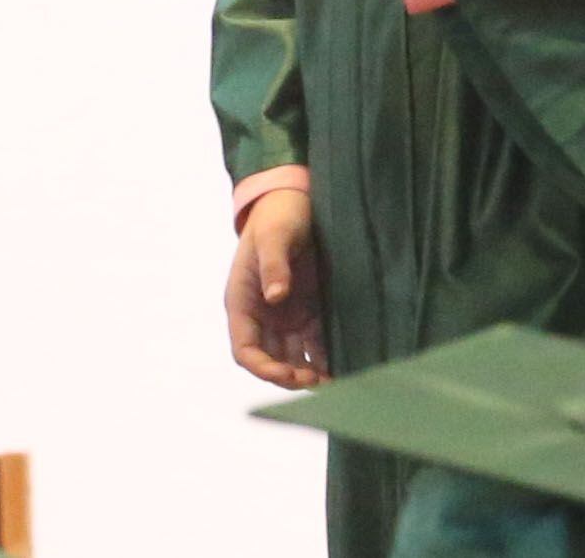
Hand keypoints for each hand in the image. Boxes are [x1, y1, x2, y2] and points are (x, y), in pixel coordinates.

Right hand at [227, 188, 326, 388]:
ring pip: (293, 355)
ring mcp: (285, 314)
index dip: (264, 368)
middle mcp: (262, 315)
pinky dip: (324, 355)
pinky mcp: (308, 308)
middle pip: (271, 359)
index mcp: (242, 303)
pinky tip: (342, 365)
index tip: (288, 376)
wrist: (295, 200)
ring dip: (309, 371)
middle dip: (290, 376)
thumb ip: (273, 265)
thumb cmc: (278, 216)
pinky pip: (314, 340)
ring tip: (334, 383)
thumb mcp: (274, 237)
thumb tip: (275, 297)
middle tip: (319, 383)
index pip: (245, 349)